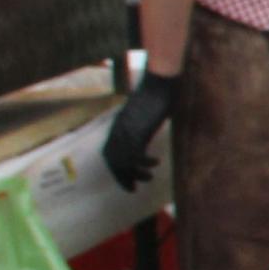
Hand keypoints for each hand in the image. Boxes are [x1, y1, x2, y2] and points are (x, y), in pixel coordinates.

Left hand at [102, 72, 179, 192]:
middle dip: (122, 177)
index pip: (109, 153)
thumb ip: (140, 125)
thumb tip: (145, 135)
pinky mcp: (138, 130)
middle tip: (133, 188)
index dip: (115, 169)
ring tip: (148, 178)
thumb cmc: (156, 93)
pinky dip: (145, 163)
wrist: (159, 81)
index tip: (126, 180)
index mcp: (118, 126)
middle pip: (114, 160)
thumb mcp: (143, 113)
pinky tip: (156, 163)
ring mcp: (127, 130)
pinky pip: (136, 154)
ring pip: (124, 160)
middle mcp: (119, 130)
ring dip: (136, 173)